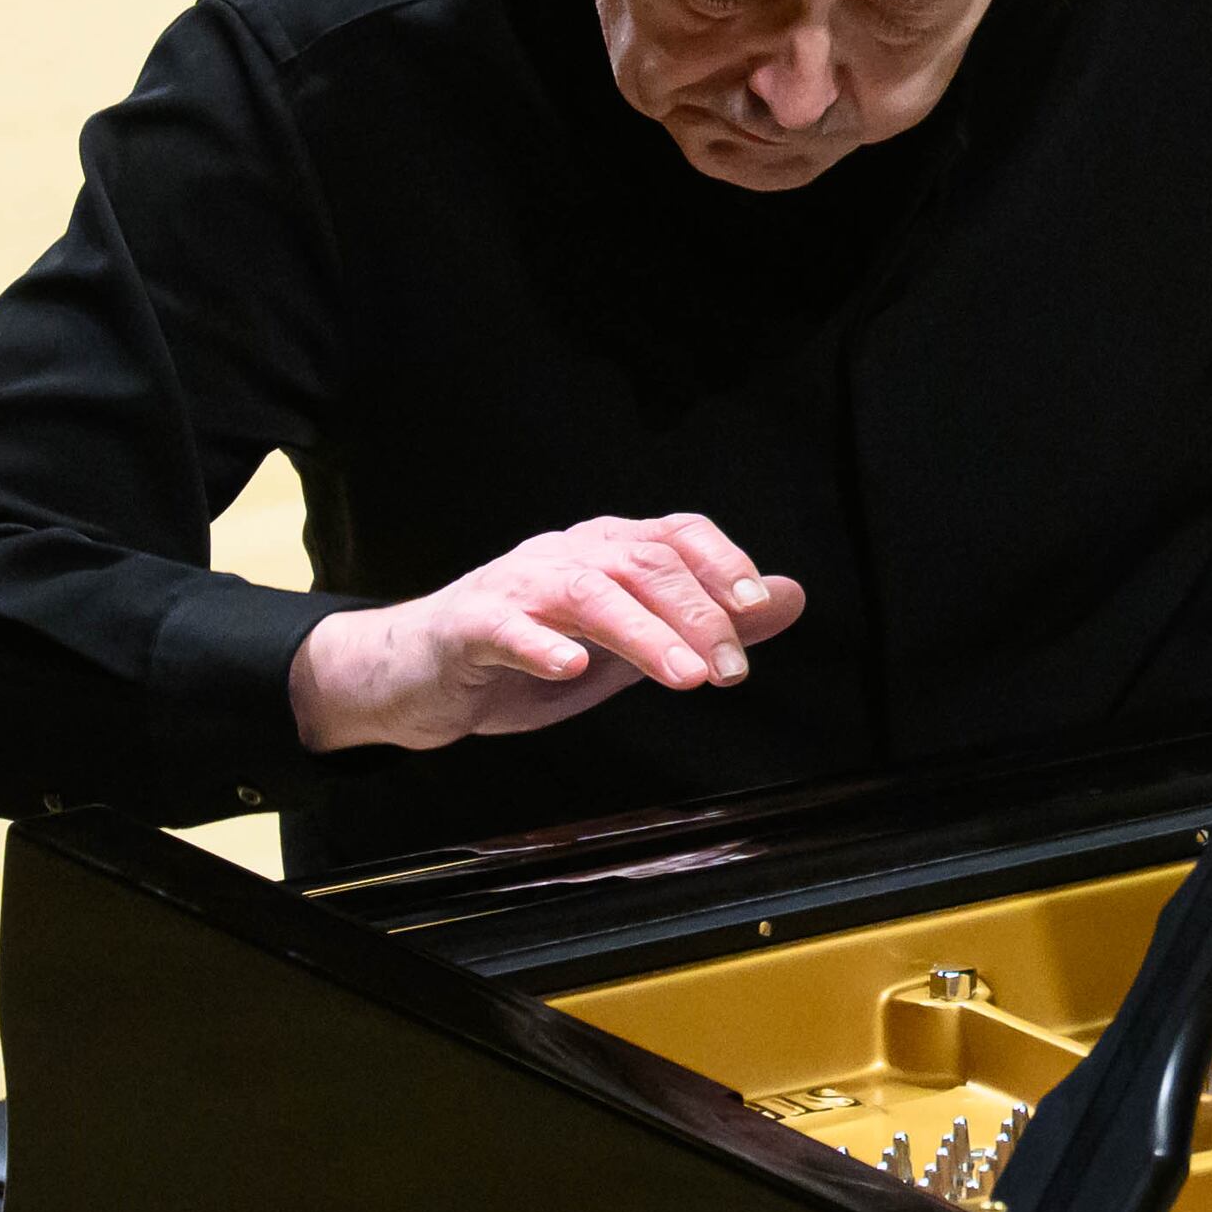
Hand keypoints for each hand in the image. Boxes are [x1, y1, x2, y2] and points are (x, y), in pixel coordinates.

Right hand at [288, 513, 808, 754]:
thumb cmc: (532, 652)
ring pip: (591, 593)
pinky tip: (571, 668)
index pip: (679, 535)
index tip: (758, 609)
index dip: (723, 565)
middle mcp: (568, 555)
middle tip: (729, 672)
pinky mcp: (471, 626)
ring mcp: (517, 586)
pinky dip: (543, 645)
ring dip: (644, 634)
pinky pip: (509, 629)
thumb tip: (791, 597)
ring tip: (684, 676)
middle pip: (645, 564)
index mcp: (609, 550)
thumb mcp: (634, 642)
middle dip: (698, 616)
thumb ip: (707, 621)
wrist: (421, 675)